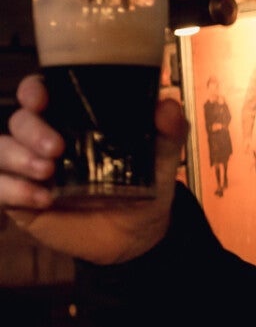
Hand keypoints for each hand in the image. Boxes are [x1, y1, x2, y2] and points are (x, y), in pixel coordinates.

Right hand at [2, 75, 181, 263]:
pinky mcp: (20, 199)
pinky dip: (13, 190)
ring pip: (0, 150)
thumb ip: (168, 133)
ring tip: (46, 171)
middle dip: (31, 130)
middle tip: (57, 148)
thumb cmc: (144, 189)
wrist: (138, 237)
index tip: (42, 97)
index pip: (41, 94)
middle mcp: (45, 140)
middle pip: (19, 121)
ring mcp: (29, 169)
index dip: (34, 90)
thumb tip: (169, 106)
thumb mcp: (160, 162)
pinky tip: (42, 198)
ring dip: (17, 157)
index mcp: (73, 121)